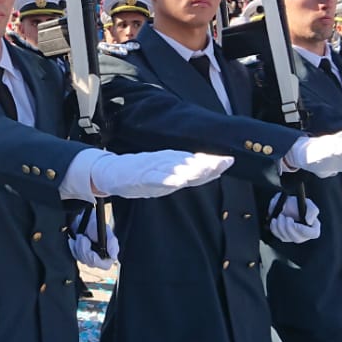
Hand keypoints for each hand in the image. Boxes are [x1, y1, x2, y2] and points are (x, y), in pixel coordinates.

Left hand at [68, 211, 118, 268]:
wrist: (83, 222)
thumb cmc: (96, 225)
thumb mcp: (105, 231)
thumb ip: (112, 243)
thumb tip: (114, 257)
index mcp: (109, 254)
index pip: (105, 265)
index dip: (97, 260)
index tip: (91, 252)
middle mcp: (100, 259)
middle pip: (91, 263)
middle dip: (85, 250)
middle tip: (82, 238)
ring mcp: (89, 259)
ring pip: (82, 259)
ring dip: (78, 246)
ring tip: (80, 236)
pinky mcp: (80, 257)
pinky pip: (75, 256)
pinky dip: (73, 247)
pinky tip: (74, 240)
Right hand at [90, 151, 232, 198]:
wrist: (112, 172)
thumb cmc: (141, 174)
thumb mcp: (166, 175)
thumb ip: (185, 173)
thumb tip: (210, 171)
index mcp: (173, 164)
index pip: (196, 165)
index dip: (212, 164)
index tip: (229, 160)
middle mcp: (165, 164)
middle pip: (189, 165)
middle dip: (207, 164)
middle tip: (224, 161)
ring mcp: (153, 169)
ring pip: (174, 169)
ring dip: (191, 169)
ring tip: (206, 168)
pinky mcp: (140, 176)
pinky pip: (155, 178)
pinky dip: (166, 179)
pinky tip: (177, 181)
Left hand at [267, 194, 320, 242]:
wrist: (286, 203)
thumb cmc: (298, 203)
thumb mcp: (308, 203)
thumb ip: (312, 211)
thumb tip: (309, 221)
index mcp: (313, 227)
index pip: (313, 234)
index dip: (304, 230)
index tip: (294, 222)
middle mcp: (303, 235)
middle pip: (297, 238)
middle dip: (289, 227)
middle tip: (285, 217)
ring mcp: (293, 237)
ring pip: (286, 237)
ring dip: (280, 225)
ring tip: (280, 215)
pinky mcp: (283, 236)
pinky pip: (278, 235)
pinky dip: (274, 227)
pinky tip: (274, 219)